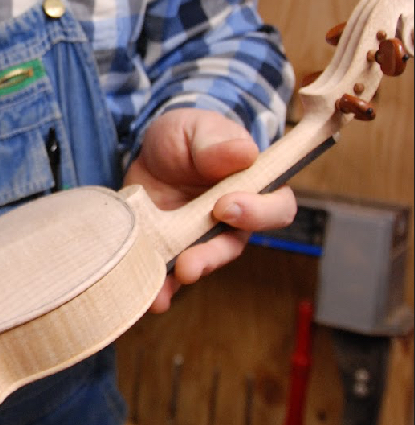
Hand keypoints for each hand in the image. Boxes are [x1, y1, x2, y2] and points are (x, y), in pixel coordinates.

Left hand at [123, 108, 295, 312]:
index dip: (258, 213)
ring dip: (185, 274)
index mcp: (253, 186)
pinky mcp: (172, 252)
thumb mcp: (196, 129)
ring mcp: (201, 240)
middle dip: (212, 256)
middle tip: (190, 261)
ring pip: (202, 264)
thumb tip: (245, 153)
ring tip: (167, 279)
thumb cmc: (185, 138)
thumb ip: (216, 142)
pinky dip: (160, 287)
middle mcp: (233, 221)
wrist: (149, 155)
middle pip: (234, 246)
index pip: (275, 208)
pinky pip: (170, 277)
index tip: (226, 206)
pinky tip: (151, 295)